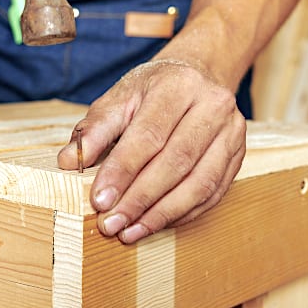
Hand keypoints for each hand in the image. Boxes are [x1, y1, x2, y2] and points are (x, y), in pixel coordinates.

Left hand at [57, 59, 246, 243]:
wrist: (197, 76)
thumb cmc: (152, 91)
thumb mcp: (118, 98)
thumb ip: (93, 130)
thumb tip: (68, 162)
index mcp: (178, 85)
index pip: (148, 135)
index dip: (123, 171)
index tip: (100, 200)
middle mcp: (212, 105)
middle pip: (176, 161)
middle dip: (140, 198)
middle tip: (112, 224)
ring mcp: (232, 131)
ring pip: (200, 183)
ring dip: (162, 213)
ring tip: (131, 231)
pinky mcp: (239, 154)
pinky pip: (213, 193)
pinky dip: (183, 214)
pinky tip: (155, 224)